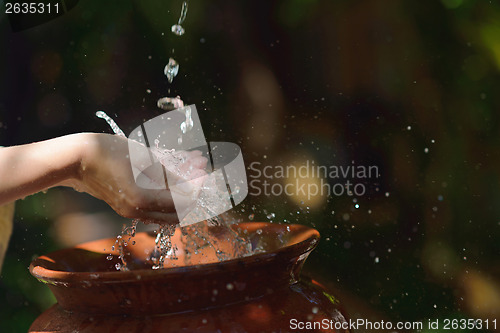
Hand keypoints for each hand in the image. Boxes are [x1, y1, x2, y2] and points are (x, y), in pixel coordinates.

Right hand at [64, 133, 207, 224]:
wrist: (77, 158)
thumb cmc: (110, 151)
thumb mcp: (144, 158)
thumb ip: (169, 174)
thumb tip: (190, 184)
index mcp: (143, 200)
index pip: (182, 203)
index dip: (197, 189)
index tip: (204, 174)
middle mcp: (137, 211)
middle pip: (177, 214)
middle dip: (192, 196)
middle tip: (200, 176)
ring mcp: (130, 212)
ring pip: (166, 212)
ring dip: (181, 196)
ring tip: (189, 173)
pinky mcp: (126, 207)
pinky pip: (154, 208)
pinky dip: (167, 196)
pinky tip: (173, 179)